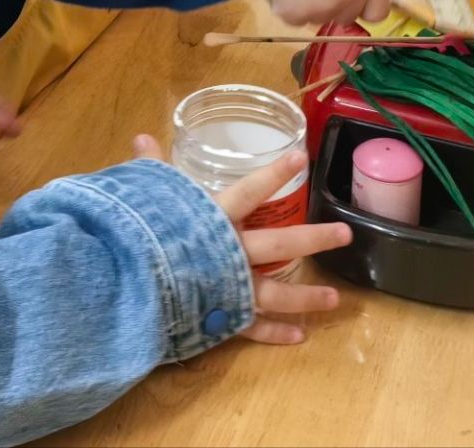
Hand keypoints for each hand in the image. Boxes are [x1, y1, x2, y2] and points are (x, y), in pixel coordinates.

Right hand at [133, 135, 348, 343]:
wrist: (128, 285)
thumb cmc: (139, 235)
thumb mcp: (145, 198)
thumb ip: (153, 171)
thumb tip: (142, 139)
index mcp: (214, 218)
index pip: (251, 190)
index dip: (274, 173)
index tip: (300, 157)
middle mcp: (231, 251)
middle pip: (280, 244)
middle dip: (314, 238)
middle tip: (345, 235)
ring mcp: (230, 287)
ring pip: (276, 292)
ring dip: (306, 296)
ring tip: (334, 299)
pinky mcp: (222, 317)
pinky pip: (253, 328)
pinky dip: (275, 332)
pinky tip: (298, 335)